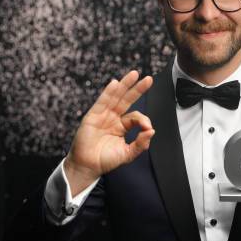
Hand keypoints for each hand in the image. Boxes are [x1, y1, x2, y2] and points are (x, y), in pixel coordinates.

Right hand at [64, 70, 153, 194]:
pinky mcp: (93, 116)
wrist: (88, 166)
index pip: (135, 117)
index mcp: (122, 126)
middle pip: (127, 100)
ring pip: (116, 97)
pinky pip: (102, 102)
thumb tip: (152, 131)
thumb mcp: (127, 154)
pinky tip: (116, 84)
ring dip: (125, 85)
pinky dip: (109, 92)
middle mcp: (113, 118)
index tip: (147, 128)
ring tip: (134, 74)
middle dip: (137, 89)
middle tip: (148, 79)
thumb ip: (140, 144)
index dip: (143, 120)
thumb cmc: (106, 160)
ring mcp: (103, 116)